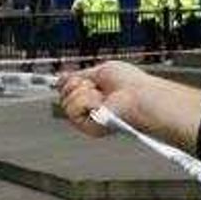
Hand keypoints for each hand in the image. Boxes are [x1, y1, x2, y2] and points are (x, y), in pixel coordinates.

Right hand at [55, 62, 200, 148]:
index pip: (67, 89)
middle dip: (77, 83)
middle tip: (95, 85)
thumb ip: (80, 76)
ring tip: (101, 95)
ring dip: (84, 92)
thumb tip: (60, 78)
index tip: (77, 77)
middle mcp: (88, 109)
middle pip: (63, 94)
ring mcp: (87, 119)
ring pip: (65, 101)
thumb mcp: (101, 72)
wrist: (139, 95)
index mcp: (92, 96)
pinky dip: (85, 100)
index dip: (69, 81)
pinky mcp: (88, 127)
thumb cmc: (130, 84)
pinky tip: (99, 103)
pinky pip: (71, 109)